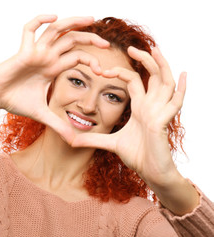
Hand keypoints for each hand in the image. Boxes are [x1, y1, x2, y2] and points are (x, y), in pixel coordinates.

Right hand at [0, 15, 108, 142]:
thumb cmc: (14, 101)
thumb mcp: (42, 115)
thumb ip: (58, 125)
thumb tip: (73, 141)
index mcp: (52, 68)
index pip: (77, 56)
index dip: (92, 61)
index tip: (103, 71)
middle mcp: (46, 56)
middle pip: (72, 40)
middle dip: (90, 39)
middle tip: (106, 44)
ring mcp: (35, 51)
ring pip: (56, 29)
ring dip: (73, 22)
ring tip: (90, 18)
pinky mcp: (23, 50)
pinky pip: (29, 28)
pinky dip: (40, 19)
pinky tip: (52, 15)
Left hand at [72, 46, 185, 185]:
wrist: (150, 172)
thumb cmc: (137, 156)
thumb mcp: (110, 143)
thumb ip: (91, 139)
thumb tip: (70, 140)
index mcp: (140, 107)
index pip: (133, 81)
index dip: (121, 72)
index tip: (103, 70)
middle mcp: (151, 106)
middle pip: (152, 75)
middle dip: (145, 60)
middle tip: (131, 47)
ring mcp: (159, 112)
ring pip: (165, 82)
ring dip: (161, 65)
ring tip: (155, 49)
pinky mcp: (163, 122)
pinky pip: (176, 102)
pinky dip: (181, 89)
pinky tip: (183, 75)